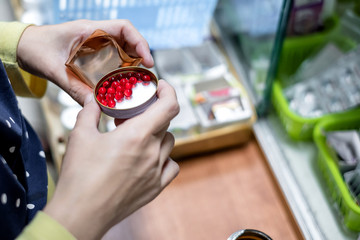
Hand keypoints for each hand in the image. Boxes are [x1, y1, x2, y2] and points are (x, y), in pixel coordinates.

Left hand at [16, 19, 153, 104]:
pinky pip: (114, 58)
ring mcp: (96, 44)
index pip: (124, 28)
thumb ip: (75, 88)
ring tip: (137, 80)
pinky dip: (122, 68)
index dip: (140, 42)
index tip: (147, 60)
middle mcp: (97, 35)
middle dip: (140, 56)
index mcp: (90, 30)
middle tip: (145, 75)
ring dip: (133, 63)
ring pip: (123, 50)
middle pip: (128, 40)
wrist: (25, 47)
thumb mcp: (55, 70)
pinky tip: (122, 82)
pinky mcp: (94, 53)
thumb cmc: (36, 49)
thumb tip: (94, 105)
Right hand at [44, 80, 179, 238]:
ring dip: (157, 134)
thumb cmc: (80, 176)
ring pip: (169, 143)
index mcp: (136, 135)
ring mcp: (156, 171)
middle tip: (133, 115)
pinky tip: (150, 158)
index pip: (169, 106)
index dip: (169, 91)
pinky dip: (165, 158)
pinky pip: (171, 166)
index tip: (161, 87)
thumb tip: (93, 101)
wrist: (81, 213)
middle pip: (166, 122)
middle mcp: (152, 152)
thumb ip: (90, 112)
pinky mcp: (155, 187)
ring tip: (138, 137)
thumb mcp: (80, 136)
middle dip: (152, 112)